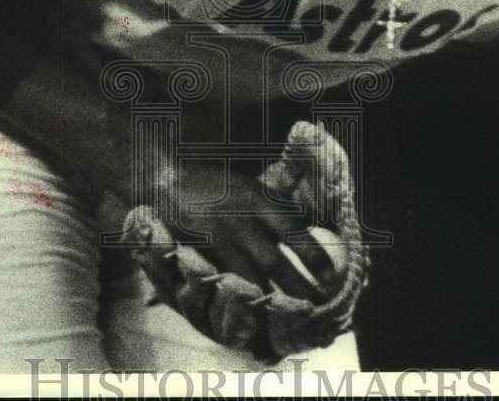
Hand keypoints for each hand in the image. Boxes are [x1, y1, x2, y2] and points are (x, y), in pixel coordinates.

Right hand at [122, 122, 368, 360]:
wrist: (167, 182)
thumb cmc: (214, 183)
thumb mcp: (250, 185)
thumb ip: (274, 203)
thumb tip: (304, 222)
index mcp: (261, 200)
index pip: (294, 231)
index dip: (314, 256)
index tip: (331, 275)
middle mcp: (245, 221)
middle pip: (278, 262)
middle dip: (299, 287)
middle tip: (317, 306)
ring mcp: (222, 240)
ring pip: (253, 278)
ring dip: (272, 299)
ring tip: (289, 317)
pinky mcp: (203, 254)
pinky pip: (227, 281)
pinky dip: (242, 297)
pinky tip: (254, 312)